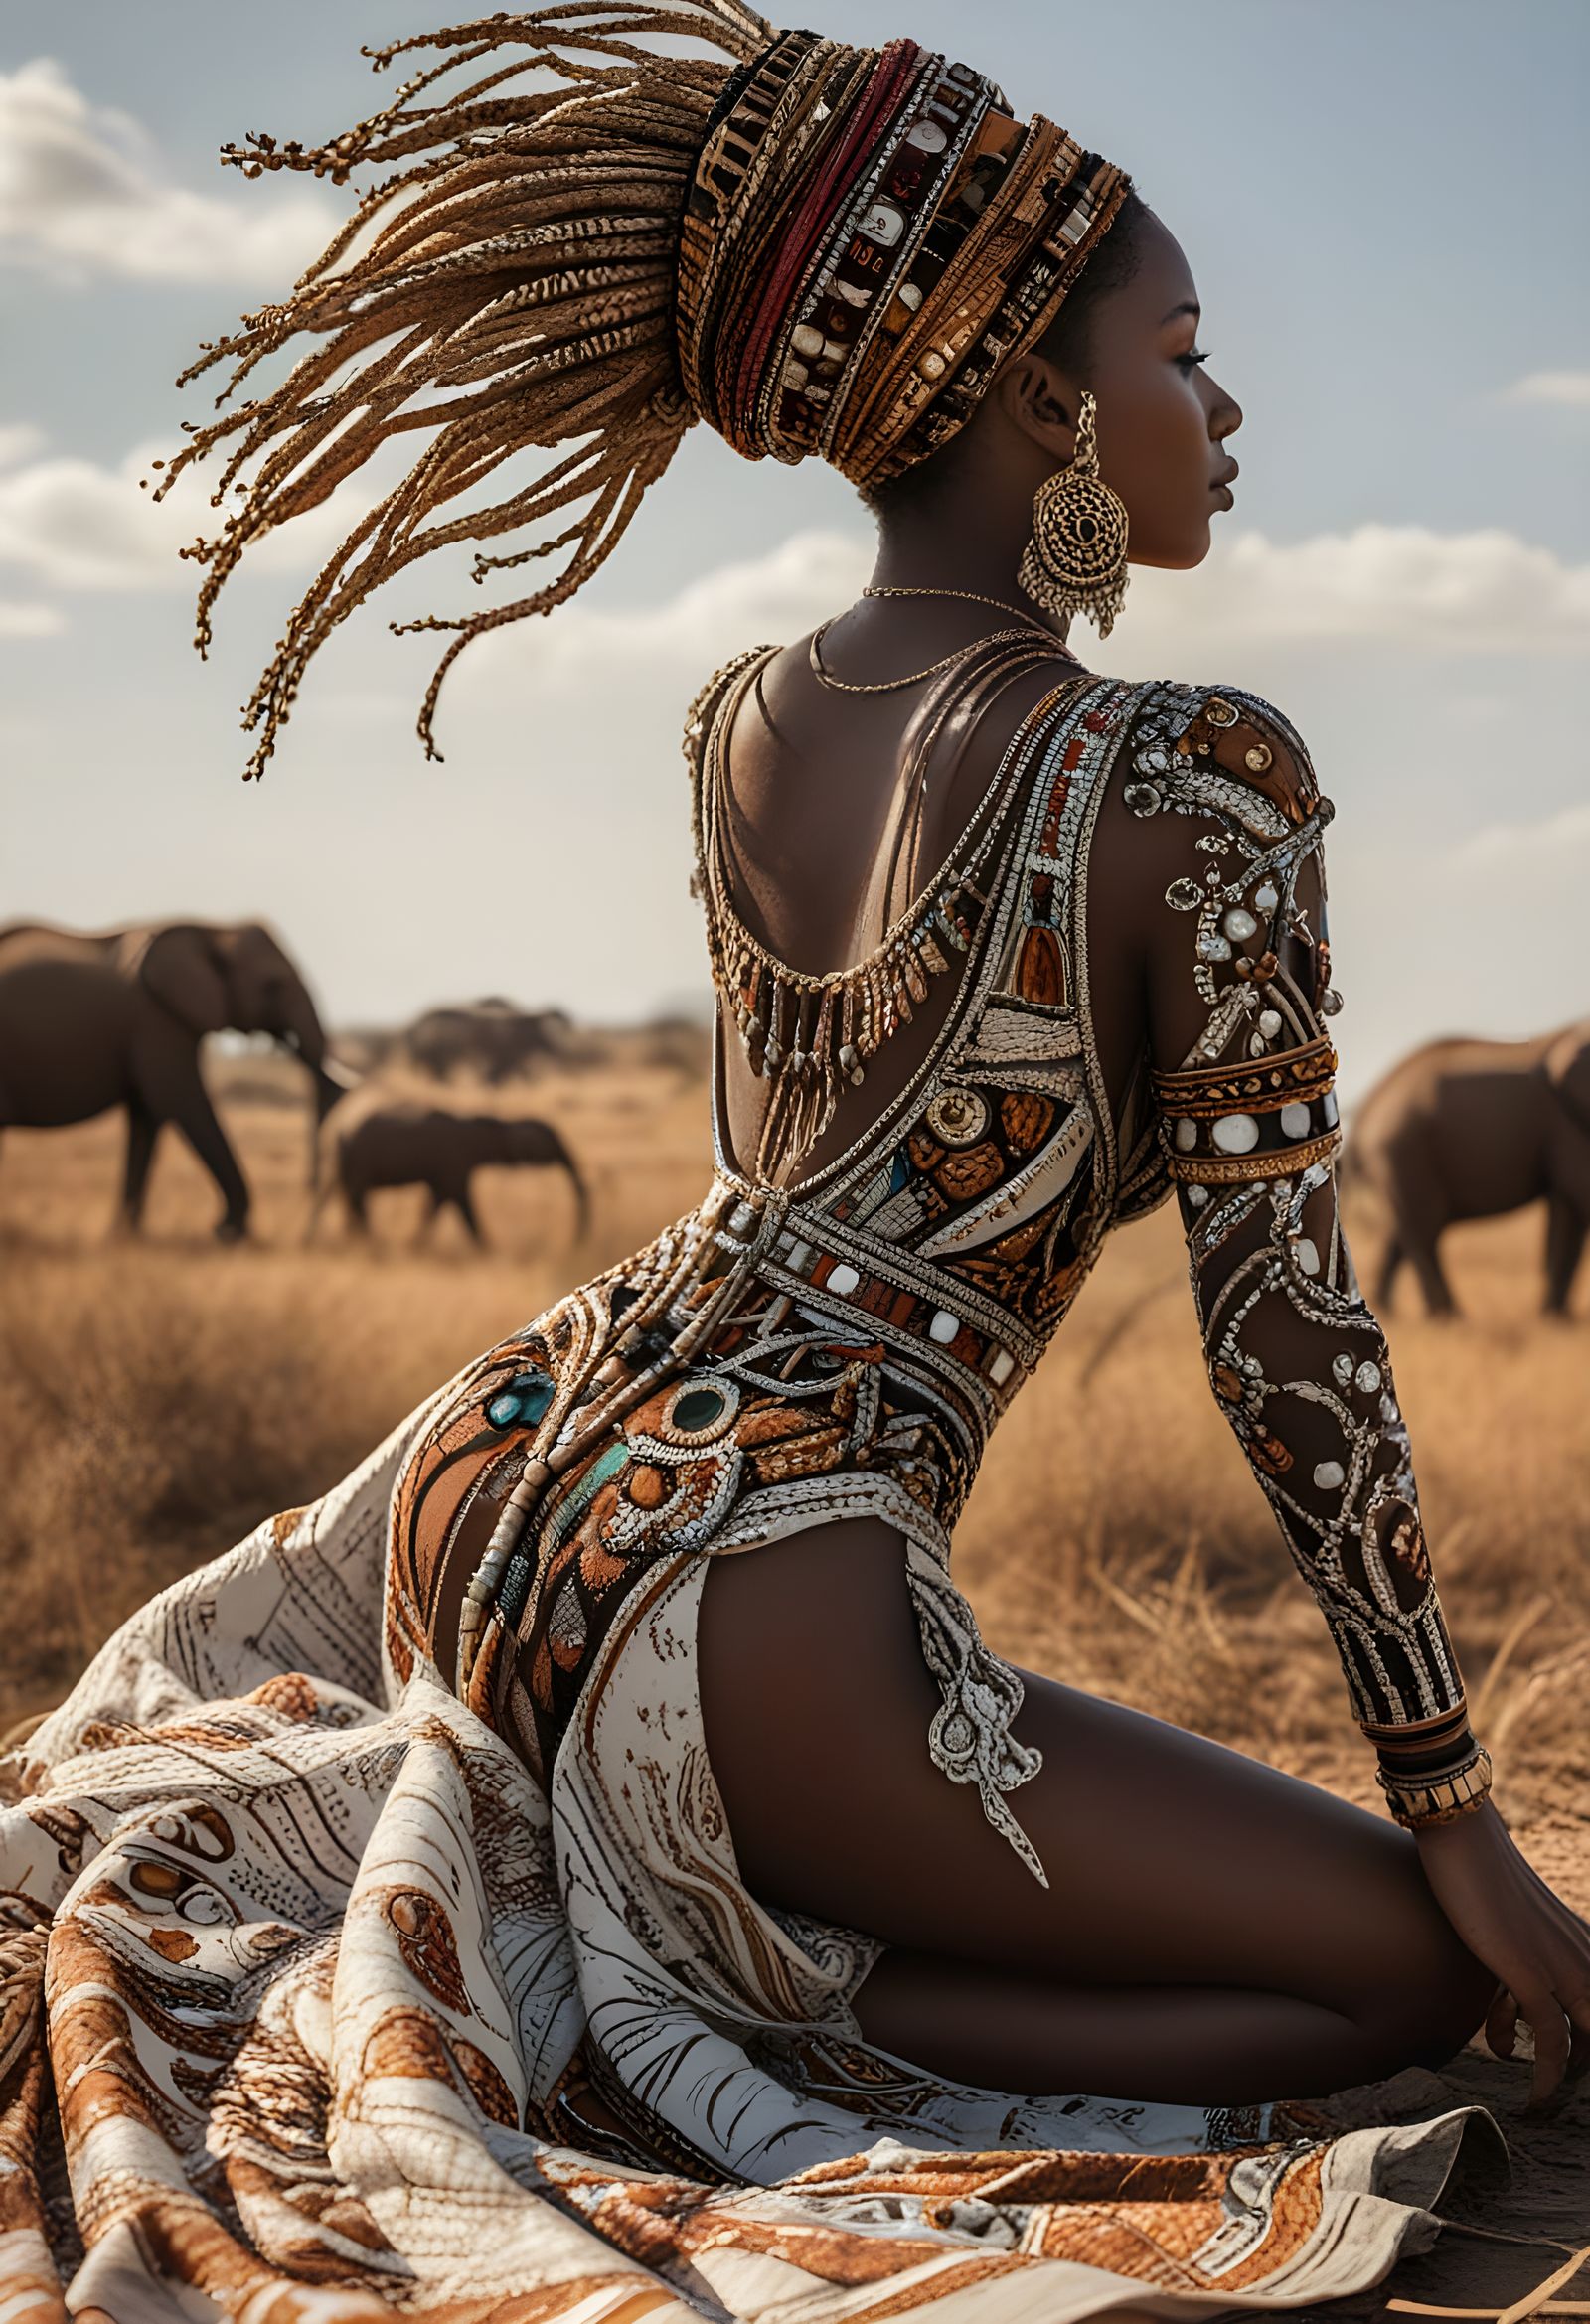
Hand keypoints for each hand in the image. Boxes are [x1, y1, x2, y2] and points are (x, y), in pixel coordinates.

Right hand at [1414, 1799, 1589, 2108]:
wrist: (1461, 1835)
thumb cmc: (1479, 1879)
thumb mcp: (1513, 1934)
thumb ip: (1522, 1977)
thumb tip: (1510, 2024)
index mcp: (1588, 1948)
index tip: (1575, 2076)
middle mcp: (1586, 1958)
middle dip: (1584, 2069)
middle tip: (1559, 2100)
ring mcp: (1563, 1965)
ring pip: (1587, 2044)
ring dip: (1566, 2083)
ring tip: (1542, 2105)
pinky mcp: (1530, 1970)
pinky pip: (1551, 2039)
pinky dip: (1546, 2075)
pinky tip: (1534, 2095)